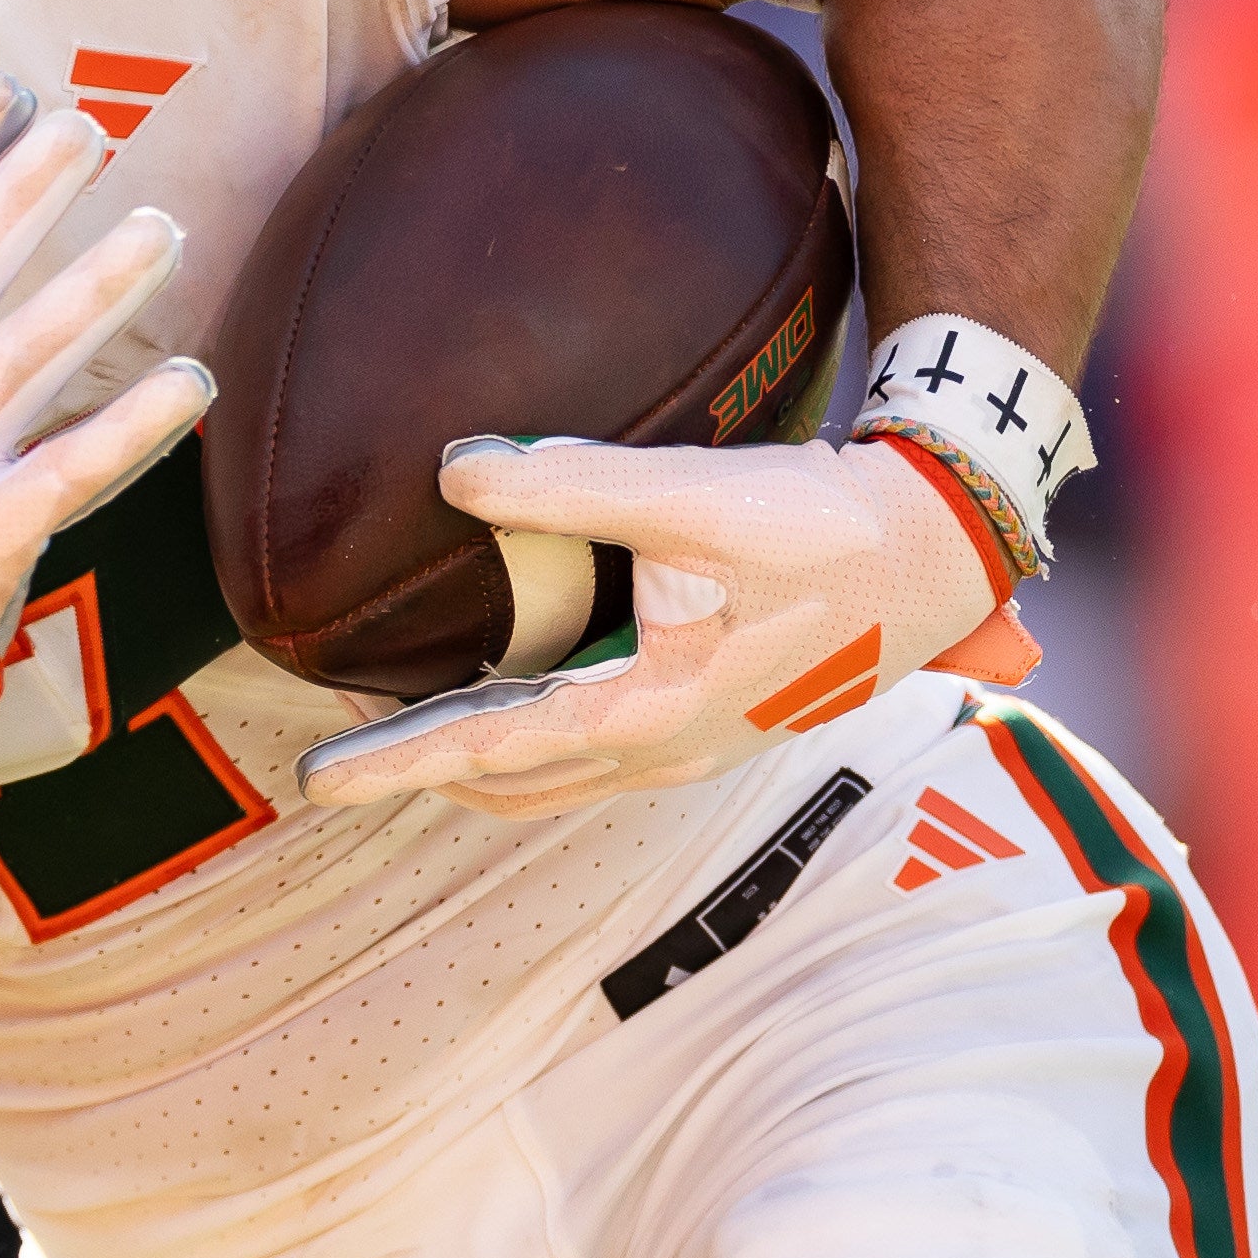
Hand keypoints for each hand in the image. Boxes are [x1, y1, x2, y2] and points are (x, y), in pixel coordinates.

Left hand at [294, 428, 1034, 817]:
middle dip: (421, 764)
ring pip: (556, 778)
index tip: (314, 785)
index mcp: (648, 715)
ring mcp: (696, 749)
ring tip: (412, 713)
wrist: (944, 545)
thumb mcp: (689, 493)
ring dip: (479, 757)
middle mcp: (665, 753)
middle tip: (344, 730)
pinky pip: (599, 753)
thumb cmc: (824, 525)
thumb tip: (453, 472)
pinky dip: (536, 738)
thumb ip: (565, 483)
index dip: (392, 763)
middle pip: (509, 785)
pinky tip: (519, 687)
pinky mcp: (719, 723)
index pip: (485, 751)